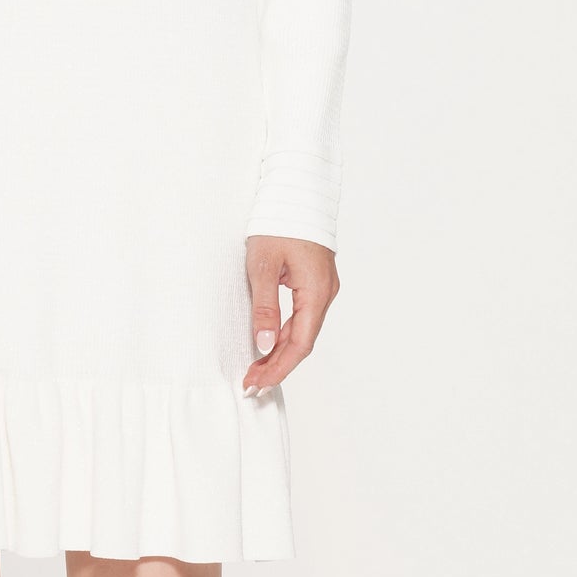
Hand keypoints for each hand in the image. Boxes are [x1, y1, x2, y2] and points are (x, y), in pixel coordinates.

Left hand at [242, 234, 337, 392]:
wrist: (295, 192)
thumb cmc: (277, 223)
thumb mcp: (262, 266)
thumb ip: (264, 308)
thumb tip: (263, 345)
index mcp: (316, 291)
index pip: (299, 344)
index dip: (278, 368)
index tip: (256, 384)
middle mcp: (325, 293)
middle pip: (302, 341)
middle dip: (277, 365)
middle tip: (251, 384)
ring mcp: (322, 287)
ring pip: (302, 330)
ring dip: (279, 351)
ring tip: (255, 369)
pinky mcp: (315, 281)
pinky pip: (302, 316)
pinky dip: (284, 333)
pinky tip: (267, 343)